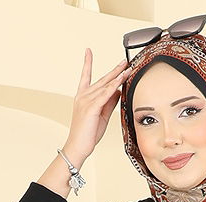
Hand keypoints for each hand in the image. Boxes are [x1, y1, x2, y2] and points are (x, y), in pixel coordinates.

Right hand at [65, 48, 133, 165]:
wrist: (78, 146)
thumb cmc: (88, 133)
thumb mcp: (102, 115)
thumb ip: (109, 102)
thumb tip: (118, 91)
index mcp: (82, 97)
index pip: (85, 76)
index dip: (87, 63)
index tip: (88, 51)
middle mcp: (83, 96)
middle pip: (102, 79)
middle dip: (114, 70)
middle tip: (124, 61)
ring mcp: (86, 100)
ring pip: (105, 85)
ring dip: (117, 76)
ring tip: (127, 69)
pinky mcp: (90, 107)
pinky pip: (104, 94)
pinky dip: (113, 86)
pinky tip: (120, 80)